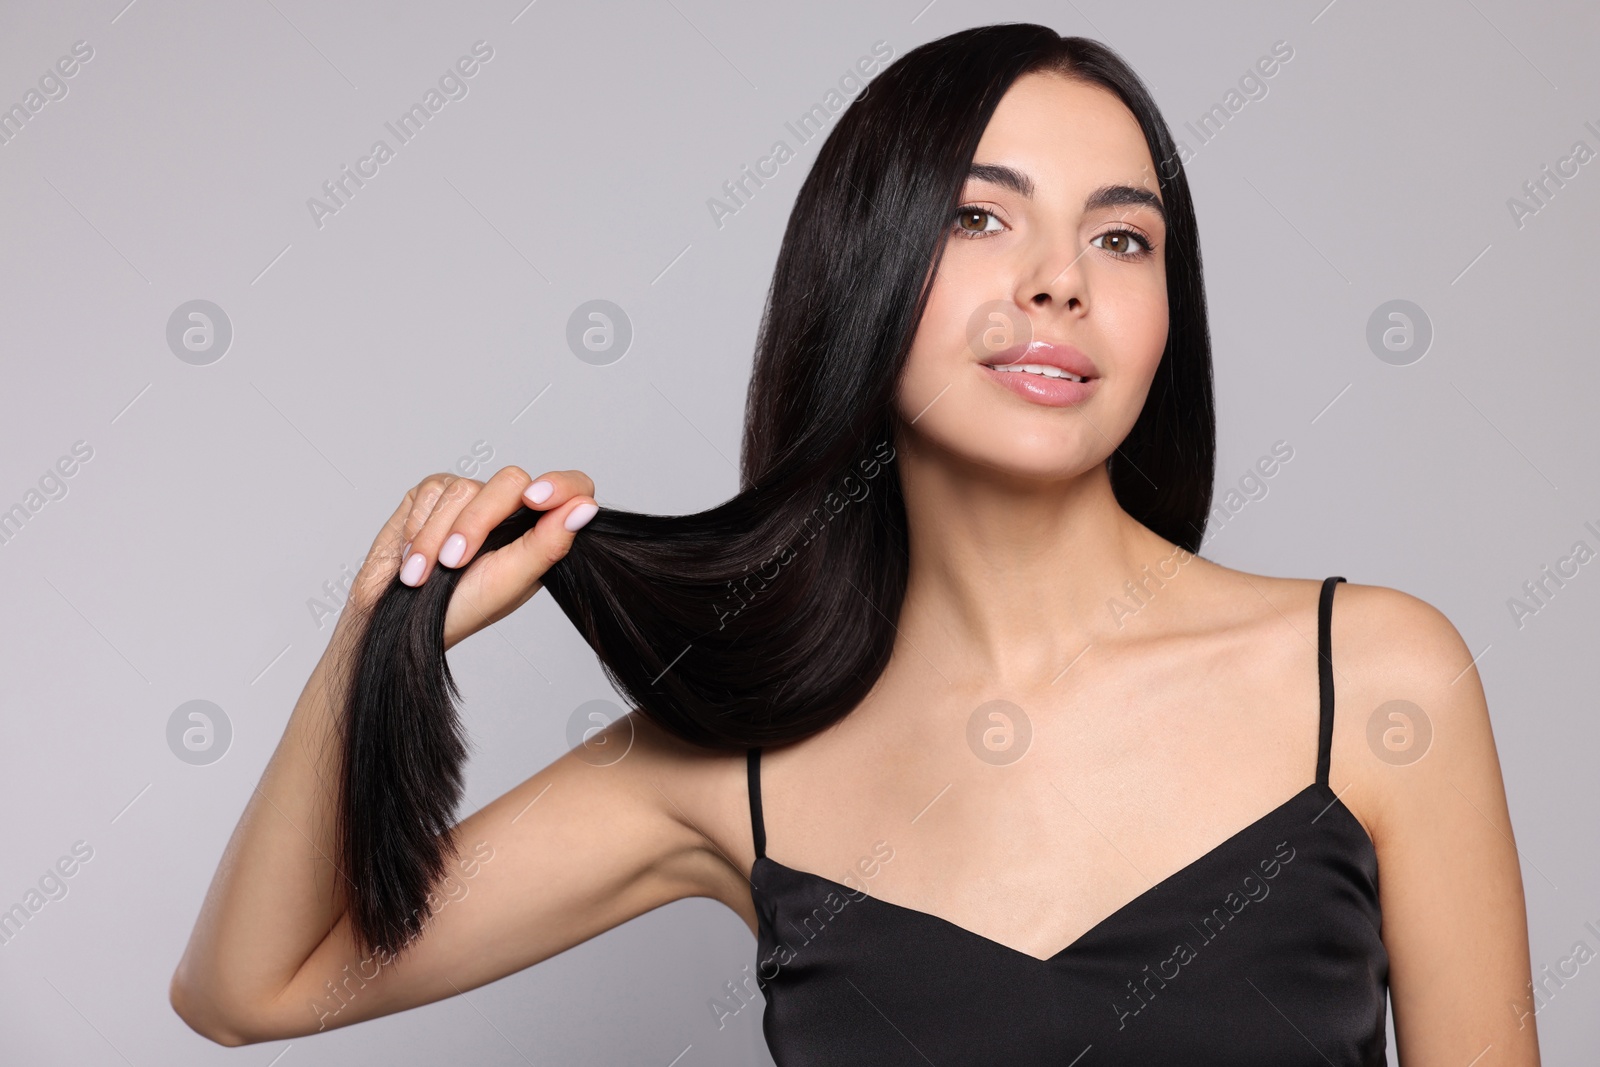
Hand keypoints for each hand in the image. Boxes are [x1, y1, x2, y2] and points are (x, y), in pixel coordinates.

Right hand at [342, 467, 597, 648]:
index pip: (571, 487)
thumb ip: (549, 543)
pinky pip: (431, 490)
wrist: (396, 616)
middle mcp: (510, 509)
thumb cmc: (459, 608)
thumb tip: (585, 507)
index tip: (536, 499)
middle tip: (454, 562)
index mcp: (539, 532)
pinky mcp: (433, 495)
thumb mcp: (510, 581)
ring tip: (422, 573)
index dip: (559, 485)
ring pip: (462, 488)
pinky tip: (411, 558)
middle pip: (510, 481)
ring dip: (435, 537)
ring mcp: (471, 498)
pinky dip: (416, 528)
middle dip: (475, 524)